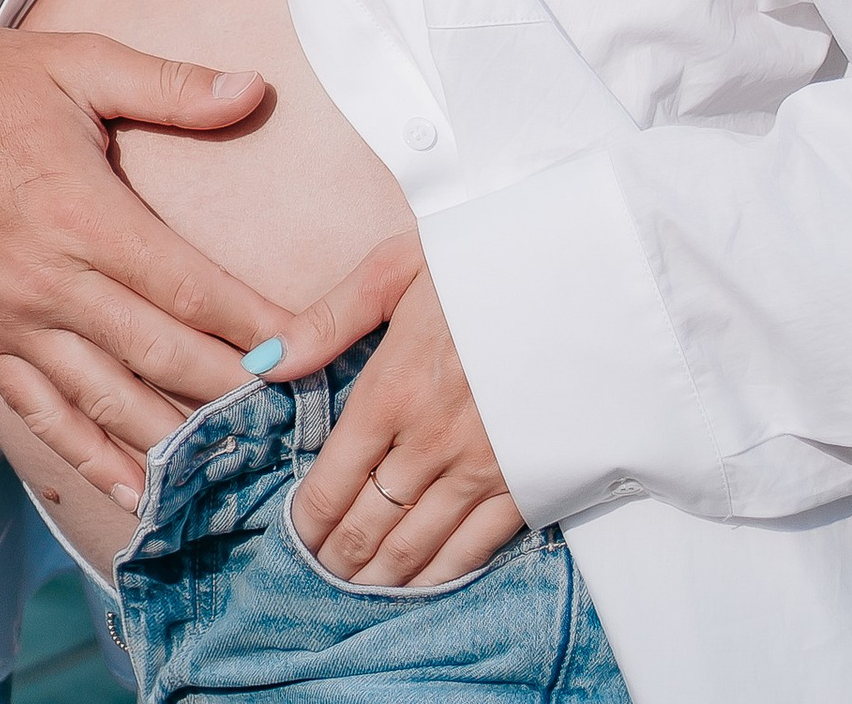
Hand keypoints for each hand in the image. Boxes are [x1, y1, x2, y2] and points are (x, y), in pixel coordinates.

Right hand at [0, 0, 296, 506]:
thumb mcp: (80, 62)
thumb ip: (170, 84)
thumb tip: (253, 89)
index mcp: (82, 212)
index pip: (187, 287)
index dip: (252, 325)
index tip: (304, 352)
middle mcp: (49, 280)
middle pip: (159, 355)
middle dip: (231, 391)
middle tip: (290, 421)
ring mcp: (10, 319)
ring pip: (106, 399)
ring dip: (172, 436)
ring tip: (231, 465)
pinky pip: (42, 414)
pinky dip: (91, 456)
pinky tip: (133, 486)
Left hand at [286, 235, 524, 588]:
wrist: (588, 277)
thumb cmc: (488, 262)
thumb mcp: (400, 265)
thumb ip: (329, 319)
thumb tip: (263, 362)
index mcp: (393, 388)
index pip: (332, 480)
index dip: (307, 520)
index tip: (293, 537)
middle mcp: (431, 441)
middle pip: (368, 523)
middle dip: (336, 557)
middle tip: (318, 574)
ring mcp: (482, 469)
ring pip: (415, 546)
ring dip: (379, 576)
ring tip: (356, 589)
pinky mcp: (528, 484)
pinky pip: (474, 549)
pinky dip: (439, 576)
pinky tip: (419, 586)